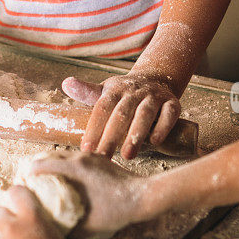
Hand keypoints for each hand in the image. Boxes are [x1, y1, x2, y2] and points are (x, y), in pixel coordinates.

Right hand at [30, 153, 149, 233]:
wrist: (145, 197)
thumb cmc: (118, 210)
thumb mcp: (90, 225)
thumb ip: (70, 230)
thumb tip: (54, 237)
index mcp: (75, 169)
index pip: (41, 164)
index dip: (26, 173)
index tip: (18, 182)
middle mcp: (81, 157)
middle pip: (49, 155)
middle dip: (35, 165)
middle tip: (25, 179)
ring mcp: (91, 156)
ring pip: (63, 154)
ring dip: (51, 163)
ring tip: (42, 177)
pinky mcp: (100, 159)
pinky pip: (75, 157)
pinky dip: (65, 164)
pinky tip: (65, 178)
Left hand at [62, 73, 181, 159]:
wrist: (155, 81)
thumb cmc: (124, 94)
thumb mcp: (105, 92)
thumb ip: (87, 93)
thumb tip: (65, 84)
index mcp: (115, 90)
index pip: (101, 109)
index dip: (94, 129)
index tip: (86, 150)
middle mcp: (134, 91)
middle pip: (122, 114)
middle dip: (112, 137)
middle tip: (103, 158)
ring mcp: (154, 96)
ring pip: (145, 114)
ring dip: (136, 134)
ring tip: (128, 155)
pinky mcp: (173, 103)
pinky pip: (170, 114)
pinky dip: (163, 126)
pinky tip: (155, 142)